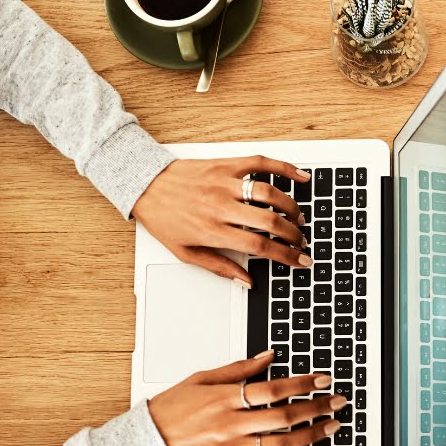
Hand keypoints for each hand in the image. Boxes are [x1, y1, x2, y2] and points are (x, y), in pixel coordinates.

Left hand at [132, 156, 313, 285]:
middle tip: (301, 241)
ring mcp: (225, 183)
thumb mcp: (185, 252)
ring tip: (298, 217)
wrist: (144, 184)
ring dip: (291, 207)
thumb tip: (247, 281)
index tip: (301, 260)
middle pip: (270, 221)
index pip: (259, 246)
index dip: (286, 255)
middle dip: (293, 234)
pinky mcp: (225, 165)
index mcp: (213, 231)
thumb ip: (219, 267)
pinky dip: (284, 168)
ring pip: (270, 193)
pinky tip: (299, 176)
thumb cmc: (163, 218)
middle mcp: (222, 206)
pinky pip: (260, 164)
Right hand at [147, 350, 346, 445]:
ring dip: (312, 435)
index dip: (302, 384)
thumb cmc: (172, 408)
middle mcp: (231, 424)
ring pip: (280, 443)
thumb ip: (238, 369)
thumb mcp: (202, 378)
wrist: (147, 442)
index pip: (273, 389)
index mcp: (225, 398)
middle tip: (338, 401)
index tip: (323, 379)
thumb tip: (269, 357)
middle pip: (283, 415)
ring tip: (332, 426)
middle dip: (316, 406)